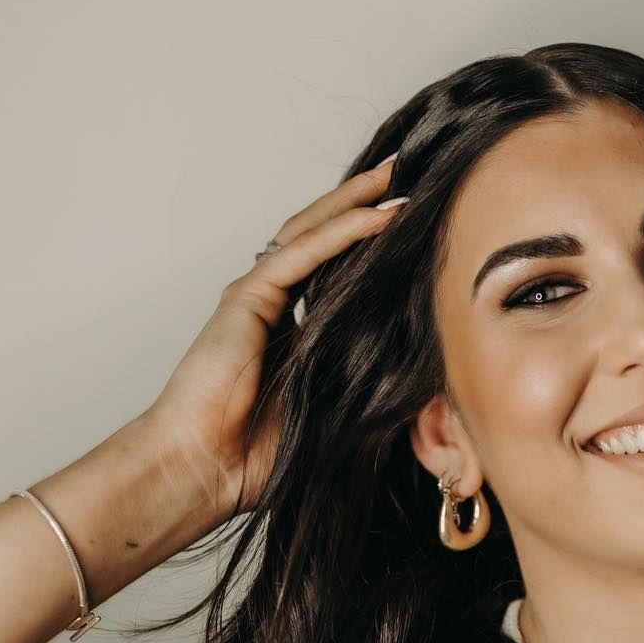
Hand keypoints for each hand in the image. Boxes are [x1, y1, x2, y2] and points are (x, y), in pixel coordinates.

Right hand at [144, 154, 406, 518]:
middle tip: (411, 174)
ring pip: (313, 231)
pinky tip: (376, 216)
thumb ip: (377, 388)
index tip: (419, 224)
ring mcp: (258, 296)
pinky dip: (340, 233)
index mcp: (295, 328)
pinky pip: (300, 255)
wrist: (205, 468)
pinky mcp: (246, 298)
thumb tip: (438, 383)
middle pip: (326, 236)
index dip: (375, 243)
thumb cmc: (261, 456)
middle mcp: (275, 302)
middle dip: (366, 202)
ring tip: (397, 176)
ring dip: (356, 202)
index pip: (340, 269)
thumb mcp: (342, 413)